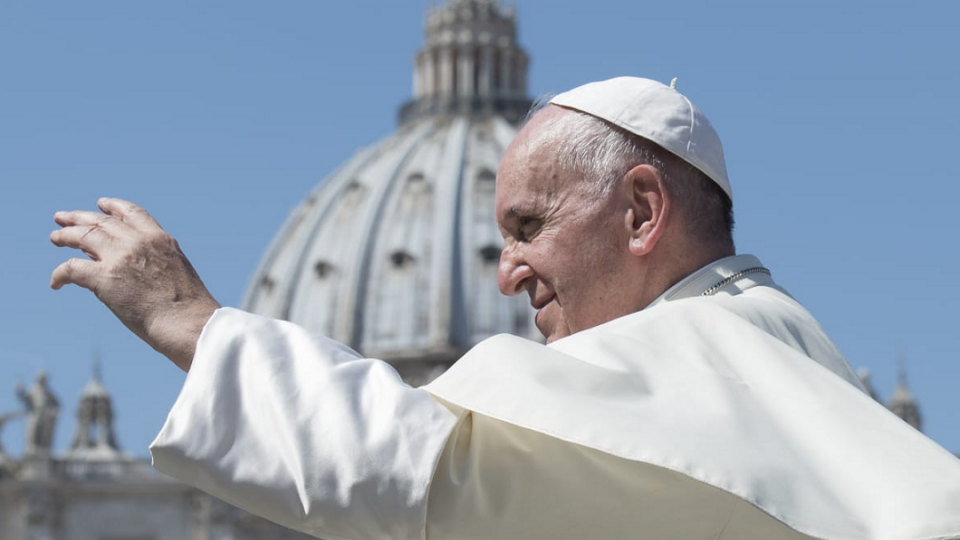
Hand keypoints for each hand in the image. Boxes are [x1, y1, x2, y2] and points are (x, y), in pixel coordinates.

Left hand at [50, 198, 219, 371]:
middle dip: (79, 217)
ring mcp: (121, 257)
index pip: (132, 213)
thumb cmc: (188, 309)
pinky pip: (71, 268)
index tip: (100, 204)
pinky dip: (59, 274)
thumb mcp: (176, 271)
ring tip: (55, 238)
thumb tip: (131, 268)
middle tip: (63, 219)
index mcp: (160, 239)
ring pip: (83, 236)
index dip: (113, 206)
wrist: (188, 323)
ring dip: (66, 236)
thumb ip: (155, 262)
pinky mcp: (104, 278)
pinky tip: (55, 283)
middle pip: (101, 221)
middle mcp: (139, 241)